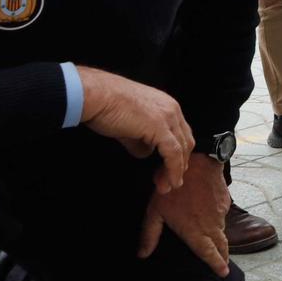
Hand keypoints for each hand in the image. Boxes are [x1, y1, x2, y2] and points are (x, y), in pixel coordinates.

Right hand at [78, 66, 192, 192]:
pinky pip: (173, 153)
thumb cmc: (106, 105)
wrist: (96, 95)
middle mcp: (172, 109)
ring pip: (181, 149)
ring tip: (168, 185)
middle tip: (169, 182)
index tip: (169, 170)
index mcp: (166, 105)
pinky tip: (170, 181)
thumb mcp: (128, 125)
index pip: (180, 134)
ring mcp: (168, 116)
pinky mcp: (159, 126)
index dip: (178, 154)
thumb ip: (140, 140)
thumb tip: (145, 153)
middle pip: (185, 142)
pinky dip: (173, 169)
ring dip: (176, 170)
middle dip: (179, 165)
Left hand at [137, 153, 231, 276]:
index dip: (216, 264)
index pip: (208, 253)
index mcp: (195, 231)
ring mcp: (220, 213)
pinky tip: (212, 217)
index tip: (223, 273)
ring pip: (222, 230)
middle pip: (221, 245)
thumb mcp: (155, 210)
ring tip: (218, 244)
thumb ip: (150, 234)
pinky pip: (223, 216)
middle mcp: (211, 225)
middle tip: (224, 265)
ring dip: (220, 238)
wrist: (198, 162)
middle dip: (222, 256)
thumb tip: (142, 254)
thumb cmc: (172, 187)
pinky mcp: (225, 202)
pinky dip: (219, 221)